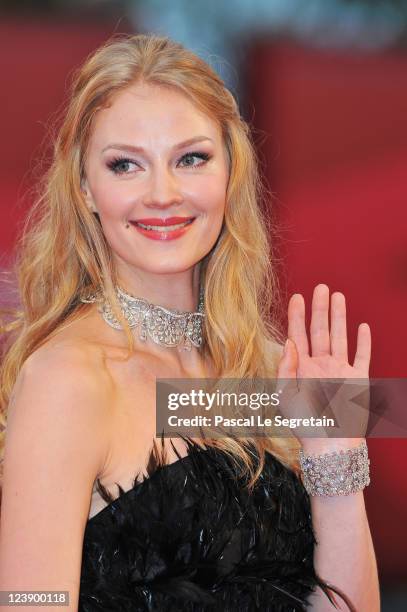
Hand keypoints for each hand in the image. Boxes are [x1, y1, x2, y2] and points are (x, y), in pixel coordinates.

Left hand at [276, 284, 370, 453]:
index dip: (296, 316)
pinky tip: (362, 327)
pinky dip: (363, 342)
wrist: (330, 446)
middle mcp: (320, 366)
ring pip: (339, 337)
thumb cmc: (305, 425)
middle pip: (319, 330)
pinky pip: (361, 356)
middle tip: (320, 287)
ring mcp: (339, 371)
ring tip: (338, 297)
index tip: (296, 297)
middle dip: (319, 309)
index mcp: (301, 368)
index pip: (297, 335)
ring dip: (339, 317)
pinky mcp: (357, 380)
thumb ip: (286, 369)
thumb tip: (288, 342)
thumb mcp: (286, 397)